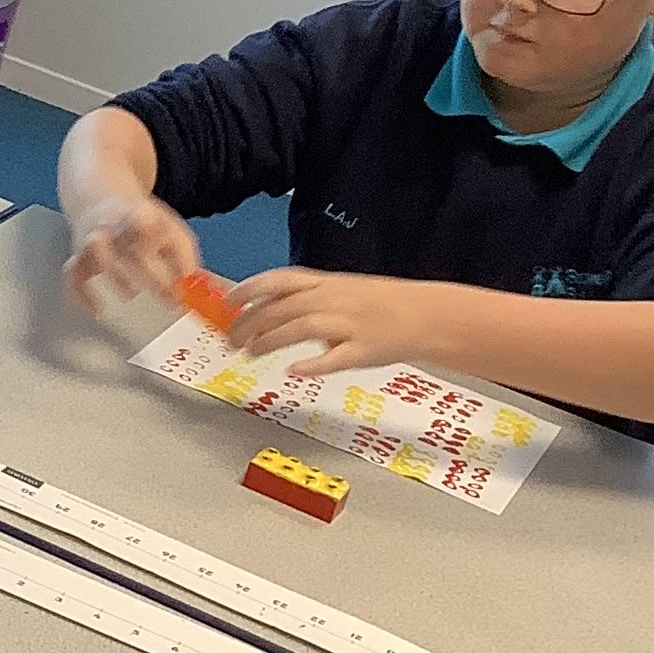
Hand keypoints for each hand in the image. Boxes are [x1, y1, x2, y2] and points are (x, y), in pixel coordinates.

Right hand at [65, 193, 201, 311]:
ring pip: (97, 253)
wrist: (97, 198)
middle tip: (168, 298)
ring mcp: (93, 238)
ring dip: (114, 274)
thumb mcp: (168, 225)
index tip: (184, 282)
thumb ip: (184, 253)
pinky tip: (97, 309)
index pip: (158, 233)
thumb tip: (191, 282)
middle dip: (152, 275)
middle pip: (132, 248)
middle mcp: (115, 225)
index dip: (172, 257)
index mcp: (141, 215)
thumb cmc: (139, 220)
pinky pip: (73, 273)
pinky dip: (81, 293)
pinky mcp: (78, 254)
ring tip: (130, 294)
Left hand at [226, 267, 439, 375]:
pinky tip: (294, 371)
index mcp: (325, 283)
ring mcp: (349, 324)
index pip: (278, 280)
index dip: (249, 291)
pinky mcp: (363, 351)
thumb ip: (306, 298)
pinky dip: (314, 365)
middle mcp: (333, 299)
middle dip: (250, 323)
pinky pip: (336, 358)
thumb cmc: (380, 304)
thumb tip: (266, 312)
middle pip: (282, 307)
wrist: (426, 315)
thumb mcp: (340, 290)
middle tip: (231, 341)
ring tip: (251, 353)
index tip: (227, 304)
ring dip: (271, 340)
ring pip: (302, 327)